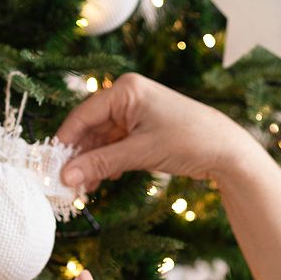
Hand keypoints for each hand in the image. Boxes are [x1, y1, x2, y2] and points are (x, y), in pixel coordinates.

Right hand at [54, 71, 253, 192]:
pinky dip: (110, 162)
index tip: (53, 166)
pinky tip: (104, 180)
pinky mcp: (144, 129)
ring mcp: (137, 113)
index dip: (67, 141)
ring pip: (104, 140)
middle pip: (92, 128)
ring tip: (85, 189)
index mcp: (125, 90)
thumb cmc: (188, 142)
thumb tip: (67, 176)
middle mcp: (128, 97)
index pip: (84, 115)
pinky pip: (118, 145)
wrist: (228, 151)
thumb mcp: (140, 153)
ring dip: (95, 163)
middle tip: (68, 184)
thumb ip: (102, 163)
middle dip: (81, 156)